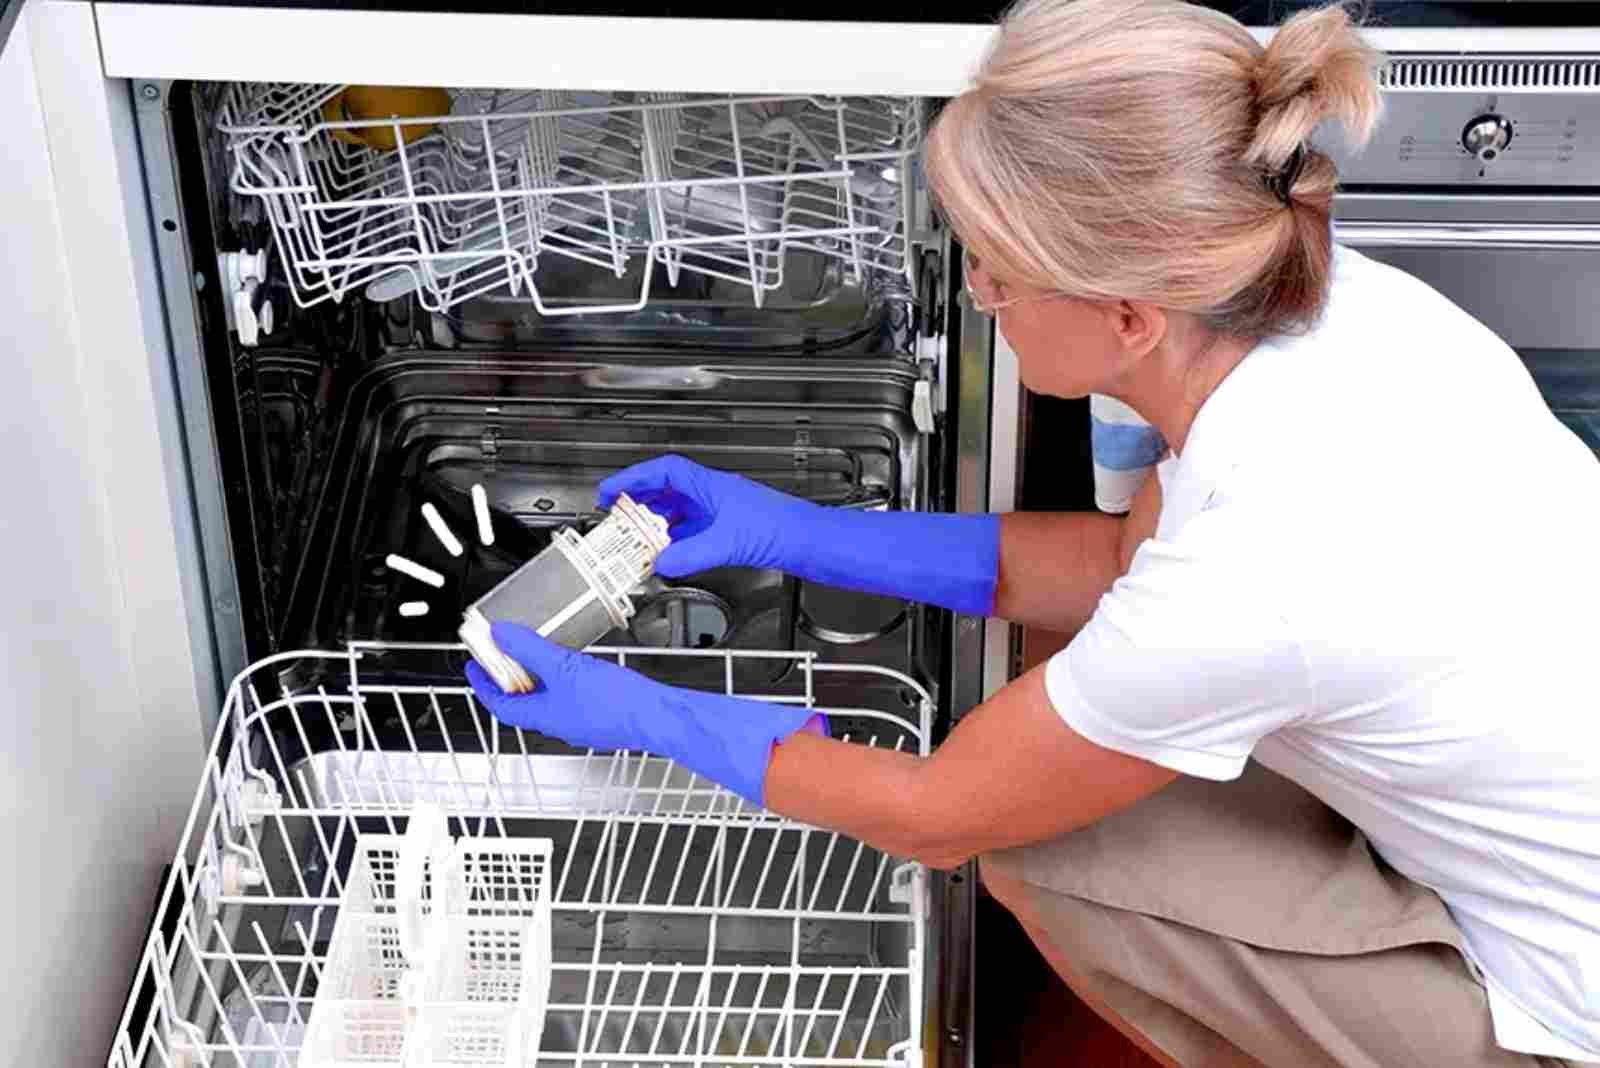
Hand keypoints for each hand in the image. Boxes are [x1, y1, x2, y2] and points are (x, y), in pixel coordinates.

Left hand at [466, 621, 819, 804]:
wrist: (658, 716)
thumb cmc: (617, 703)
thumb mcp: (565, 667)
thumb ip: (530, 650)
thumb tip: (501, 636)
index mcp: (544, 716)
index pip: (500, 705)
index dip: (482, 685)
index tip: (473, 667)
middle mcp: (560, 723)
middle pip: (522, 702)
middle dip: (509, 679)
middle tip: (503, 656)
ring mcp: (582, 721)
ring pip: (548, 699)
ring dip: (536, 678)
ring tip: (536, 652)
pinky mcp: (602, 716)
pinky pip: (571, 697)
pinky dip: (563, 680)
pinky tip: (575, 664)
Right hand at [599, 455, 1001, 615]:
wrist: (811, 543)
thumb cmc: (781, 530)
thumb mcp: (728, 542)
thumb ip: (691, 552)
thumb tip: (661, 562)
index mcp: (710, 486)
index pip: (664, 472)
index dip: (633, 479)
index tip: (609, 492)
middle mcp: (714, 495)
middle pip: (667, 491)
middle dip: (639, 503)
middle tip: (615, 520)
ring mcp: (722, 512)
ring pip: (678, 512)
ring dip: (655, 525)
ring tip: (635, 542)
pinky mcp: (730, 531)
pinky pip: (691, 531)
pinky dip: (674, 541)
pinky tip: (668, 556)